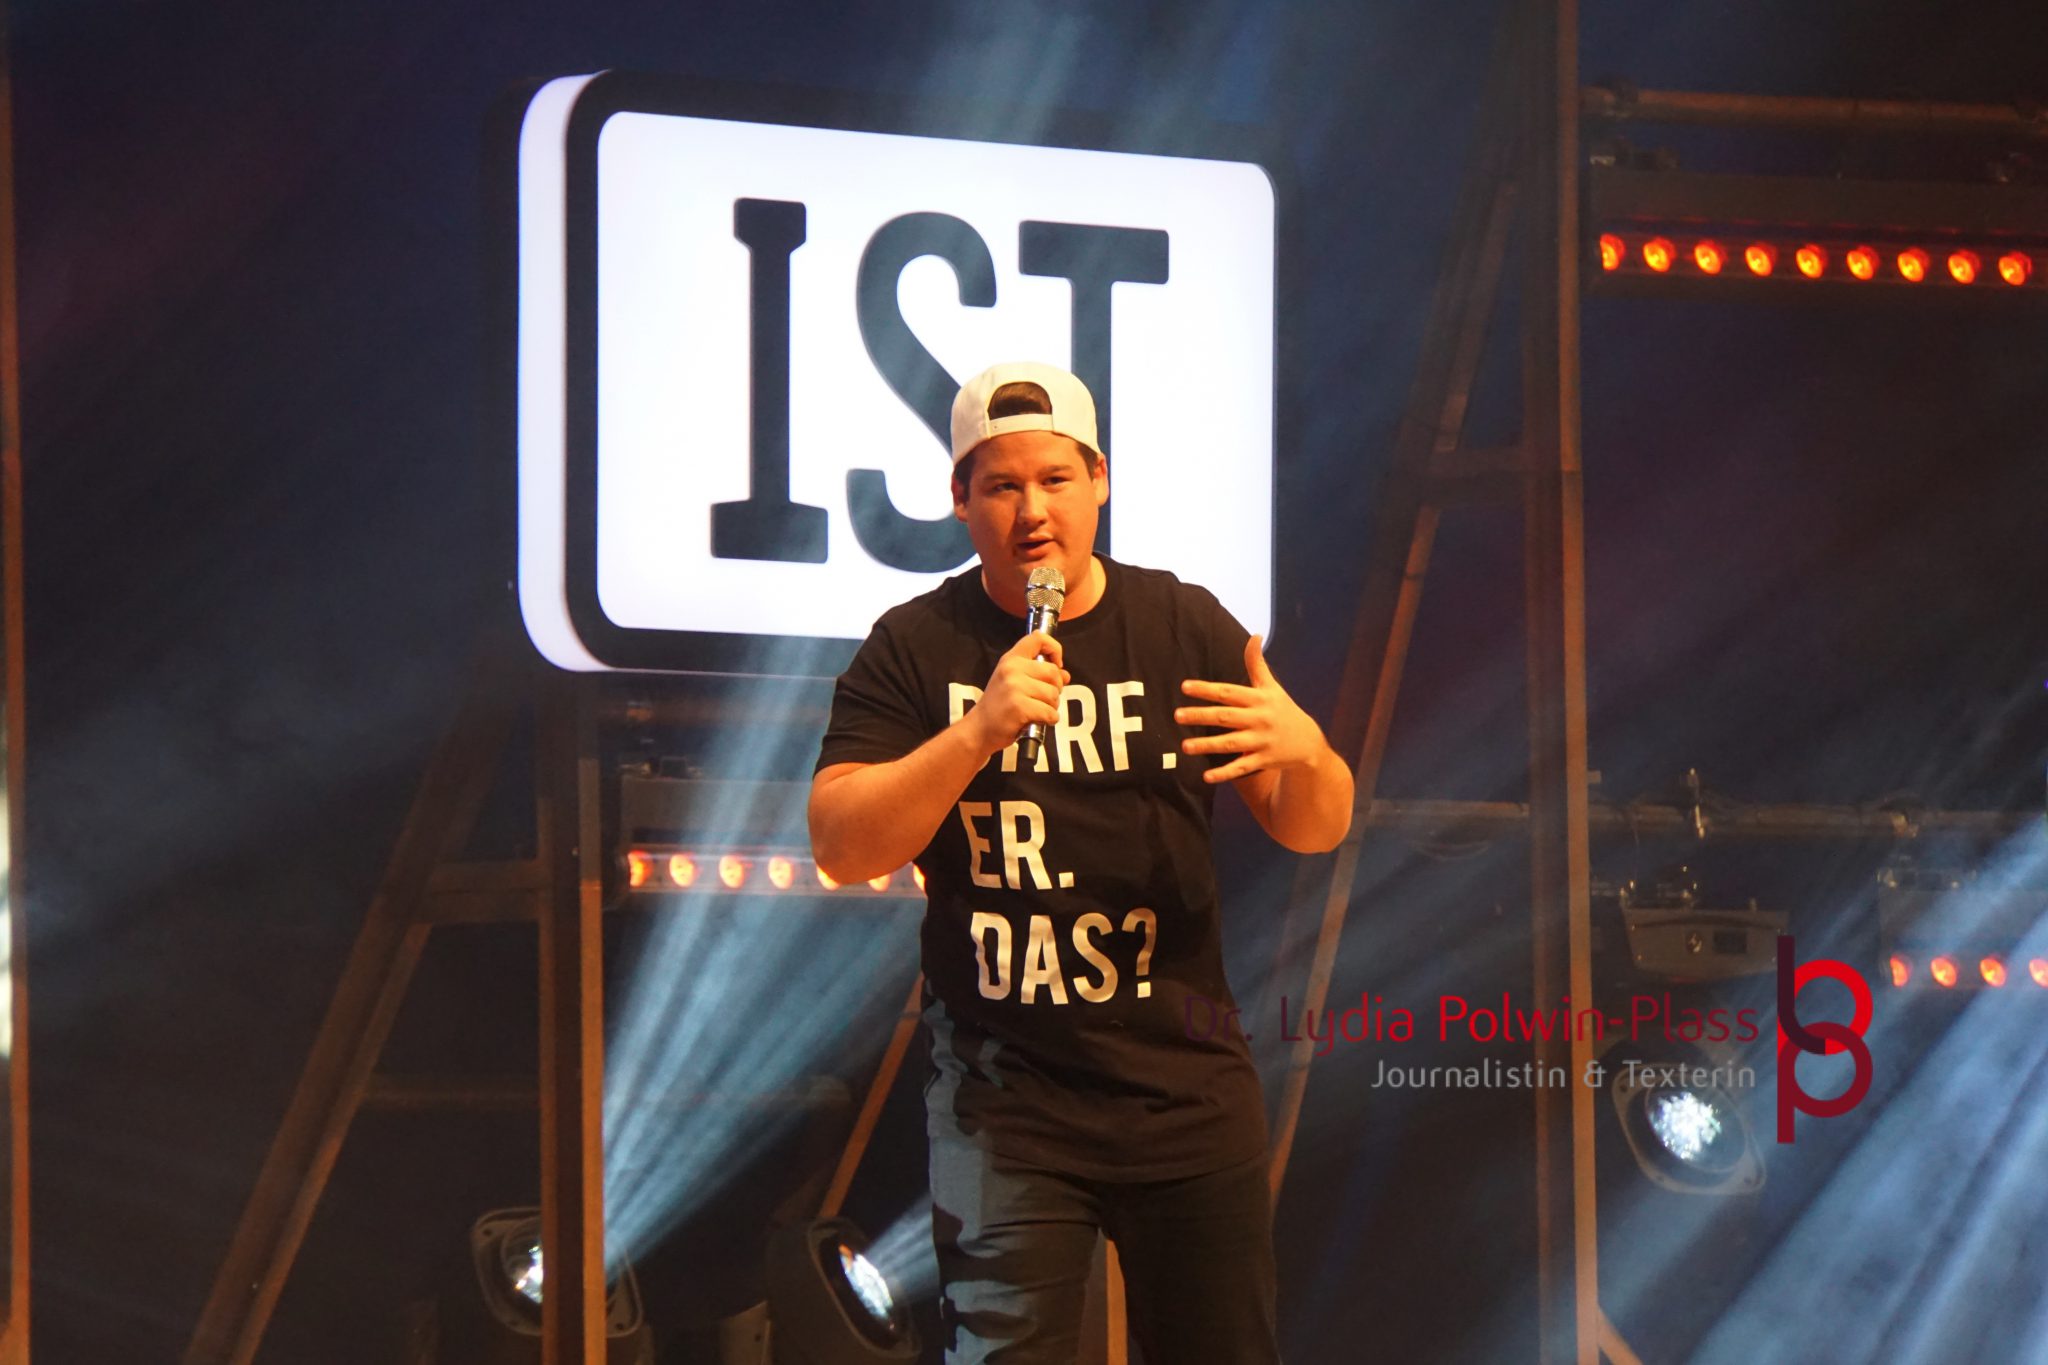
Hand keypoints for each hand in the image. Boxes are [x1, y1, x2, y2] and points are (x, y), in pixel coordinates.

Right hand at [965, 631, 1067, 757]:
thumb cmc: (999, 705)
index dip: (1055, 649)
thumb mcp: (1014, 681)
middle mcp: (1012, 669)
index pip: (1038, 638)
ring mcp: (1014, 687)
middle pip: (1053, 672)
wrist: (979, 728)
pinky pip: (1049, 712)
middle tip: (1045, 698)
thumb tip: (1065, 675)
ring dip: (1052, 706)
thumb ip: (1038, 673)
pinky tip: (1038, 720)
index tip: (1056, 665)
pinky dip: (1050, 719)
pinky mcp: (1019, 707)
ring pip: (1053, 694)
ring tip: (1038, 710)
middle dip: (1056, 688)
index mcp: (1011, 659)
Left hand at [1176, 636, 1328, 783]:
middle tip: (1177, 715)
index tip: (1185, 686)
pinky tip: (1206, 776)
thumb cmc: (1283, 710)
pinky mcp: (1263, 761)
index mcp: (1258, 699)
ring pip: (1230, 743)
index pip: (1228, 692)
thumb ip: (1257, 664)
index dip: (1207, 689)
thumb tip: (1254, 635)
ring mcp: (1261, 741)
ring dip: (1207, 745)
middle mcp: (1259, 719)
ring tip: (1185, 746)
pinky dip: (1225, 773)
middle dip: (1201, 716)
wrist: (1308, 742)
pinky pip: (1241, 767)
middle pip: (1226, 717)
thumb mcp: (1272, 687)